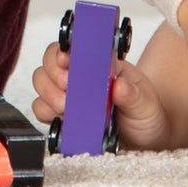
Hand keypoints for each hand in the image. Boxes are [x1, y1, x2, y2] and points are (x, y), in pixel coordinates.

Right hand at [30, 41, 172, 149]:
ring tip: (65, 107)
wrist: (145, 140)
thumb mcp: (146, 104)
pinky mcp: (63, 117)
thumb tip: (119, 86)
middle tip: (67, 89)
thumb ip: (134, 96)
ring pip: (41, 83)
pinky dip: (46, 114)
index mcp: (101, 63)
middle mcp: (81, 76)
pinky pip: (41, 110)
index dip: (64, 50)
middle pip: (50, 61)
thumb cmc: (145, 114)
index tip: (66, 61)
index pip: (74, 46)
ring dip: (48, 94)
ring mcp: (69, 95)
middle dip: (53, 74)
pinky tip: (62, 120)